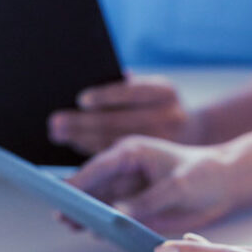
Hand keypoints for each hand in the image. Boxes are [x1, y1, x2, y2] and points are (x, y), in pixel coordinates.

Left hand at [48, 74, 197, 155]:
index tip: (81, 100)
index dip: (106, 96)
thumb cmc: (158, 108)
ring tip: (59, 134)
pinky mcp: (154, 164)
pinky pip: (118, 162)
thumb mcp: (149, 90)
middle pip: (118, 121)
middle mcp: (168, 118)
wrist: (196, 136)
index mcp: (165, 92)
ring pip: (115, 144)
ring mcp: (164, 145)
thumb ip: (125, 87)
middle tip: (56, 123)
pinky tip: (75, 150)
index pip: (132, 92)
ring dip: (81, 139)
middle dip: (83, 122)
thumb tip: (89, 92)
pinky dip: (93, 155)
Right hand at [68, 136, 239, 234]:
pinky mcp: (134, 207)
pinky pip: (112, 217)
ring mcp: (128, 190)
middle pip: (93, 185)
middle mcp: (124, 170)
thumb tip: (119, 216)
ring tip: (68, 225)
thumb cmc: (204, 176)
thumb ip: (148, 202)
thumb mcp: (178, 187)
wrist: (224, 185)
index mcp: (132, 153)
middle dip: (76, 199)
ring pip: (99, 203)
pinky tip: (90, 232)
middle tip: (60, 214)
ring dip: (85, 213)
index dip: (78, 181)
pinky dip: (102, 224)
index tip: (62, 193)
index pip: (98, 167)